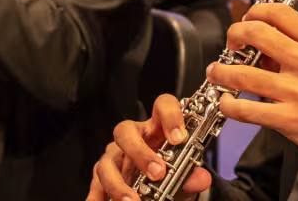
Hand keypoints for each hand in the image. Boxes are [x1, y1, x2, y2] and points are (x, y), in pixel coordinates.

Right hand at [88, 94, 210, 200]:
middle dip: (140, 152)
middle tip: (158, 174)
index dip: (170, 116)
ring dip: (118, 183)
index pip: (162, 106)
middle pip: (125, 131)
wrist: (158, 189)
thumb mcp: (184, 174)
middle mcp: (133, 137)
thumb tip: (201, 179)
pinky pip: (96, 185)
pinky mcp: (102, 176)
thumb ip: (191, 175)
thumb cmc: (170, 172)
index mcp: (157, 128)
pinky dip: (98, 198)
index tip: (179, 138)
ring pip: (107, 161)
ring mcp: (115, 156)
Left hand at [207, 3, 297, 200]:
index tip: (247, 20)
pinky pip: (247, 110)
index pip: (278, 13)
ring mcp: (296, 91)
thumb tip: (271, 48)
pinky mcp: (290, 120)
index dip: (255, 12)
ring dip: (221, 72)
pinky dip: (229, 105)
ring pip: (242, 74)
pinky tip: (227, 103)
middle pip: (255, 34)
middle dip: (234, 35)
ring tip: (216, 73)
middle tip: (231, 44)